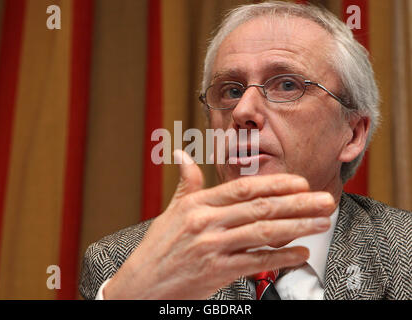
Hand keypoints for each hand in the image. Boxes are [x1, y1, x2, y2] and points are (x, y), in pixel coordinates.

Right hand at [103, 150, 334, 298]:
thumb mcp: (171, 211)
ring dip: (298, 227)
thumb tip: (181, 154)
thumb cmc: (158, 247)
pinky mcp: (216, 272)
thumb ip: (185, 182)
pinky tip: (301, 254)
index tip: (301, 182)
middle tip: (325, 200)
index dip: (275, 183)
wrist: (141, 285)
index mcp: (197, 205)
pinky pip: (256, 262)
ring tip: (322, 221)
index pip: (242, 188)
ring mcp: (212, 248)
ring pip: (263, 233)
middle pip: (260, 208)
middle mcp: (206, 223)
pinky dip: (281, 258)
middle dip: (298, 203)